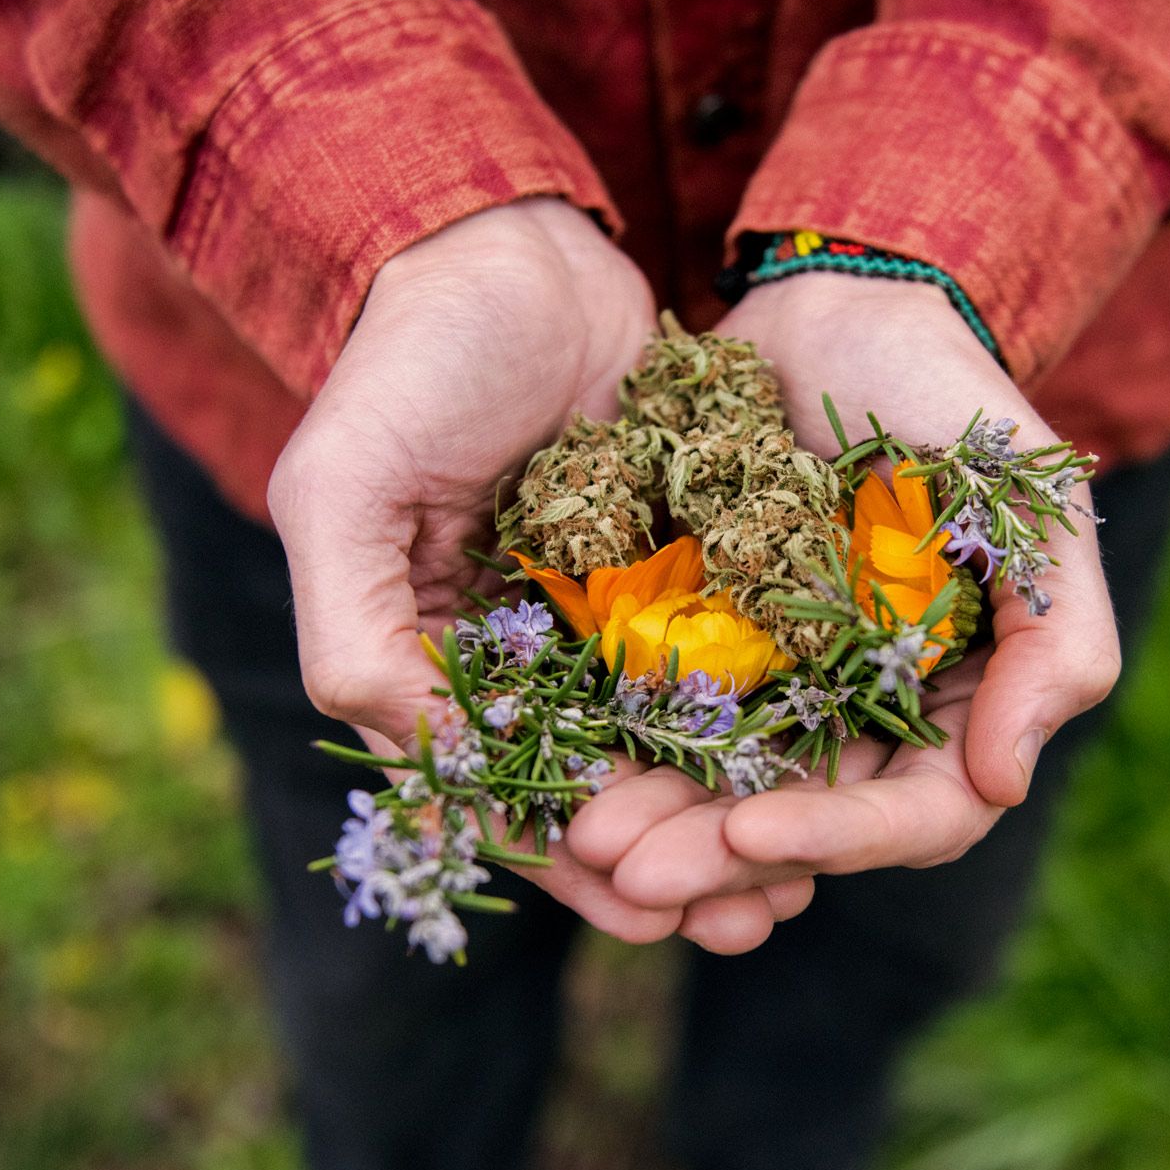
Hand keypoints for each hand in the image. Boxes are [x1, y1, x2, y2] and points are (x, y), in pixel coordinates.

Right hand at [267, 199, 811, 947]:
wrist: (508, 245)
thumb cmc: (409, 360)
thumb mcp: (346, 486)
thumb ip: (359, 629)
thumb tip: (423, 757)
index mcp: (425, 657)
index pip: (497, 788)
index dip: (568, 859)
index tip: (649, 913)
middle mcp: (510, 651)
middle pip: (591, 786)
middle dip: (669, 859)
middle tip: (752, 923)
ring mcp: (594, 613)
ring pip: (663, 739)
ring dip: (725, 809)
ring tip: (804, 878)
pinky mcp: (670, 564)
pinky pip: (719, 659)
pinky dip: (761, 717)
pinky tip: (823, 763)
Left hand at [566, 273, 1118, 906]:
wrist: (838, 309)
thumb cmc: (952, 402)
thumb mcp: (1033, 509)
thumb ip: (1058, 641)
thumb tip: (1003, 784)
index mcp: (960, 706)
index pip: (916, 815)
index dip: (838, 837)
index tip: (752, 833)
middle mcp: (868, 717)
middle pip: (802, 824)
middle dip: (715, 856)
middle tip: (626, 873)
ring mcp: (781, 688)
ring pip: (720, 788)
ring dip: (655, 824)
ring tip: (583, 839)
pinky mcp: (701, 646)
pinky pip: (656, 719)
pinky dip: (615, 753)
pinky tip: (559, 772)